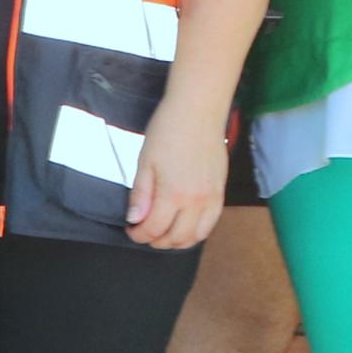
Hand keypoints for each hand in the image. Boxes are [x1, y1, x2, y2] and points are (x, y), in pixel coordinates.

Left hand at [125, 115, 228, 251]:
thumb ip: (141, 194)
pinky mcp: (221, 192)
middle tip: (144, 233)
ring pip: (196, 236)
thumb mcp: (145, 161)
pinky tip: (185, 226)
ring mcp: (212, 198)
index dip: (139, 235)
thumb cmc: (168, 130)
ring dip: (178, 241)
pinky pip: (211, 223)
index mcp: (174, 194)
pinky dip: (197, 232)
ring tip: (163, 233)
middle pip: (176, 238)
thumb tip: (135, 220)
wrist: (198, 111)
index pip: (154, 229)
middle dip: (156, 241)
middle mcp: (196, 201)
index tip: (131, 230)